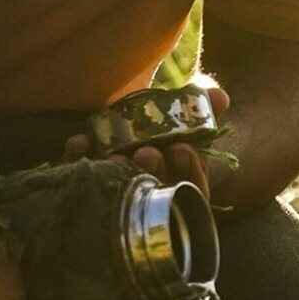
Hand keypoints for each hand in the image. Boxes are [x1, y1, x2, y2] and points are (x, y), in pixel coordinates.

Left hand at [63, 85, 230, 200]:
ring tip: (113, 158)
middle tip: (144, 153)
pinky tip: (79, 143)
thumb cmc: (159, 137)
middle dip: (152, 172)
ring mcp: (119, 204)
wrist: (117, 142)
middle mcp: (155, 201)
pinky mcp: (85, 200)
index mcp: (184, 186)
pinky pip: (80, 188)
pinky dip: (78, 163)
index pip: (192, 185)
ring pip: (122, 198)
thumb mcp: (183, 124)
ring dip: (119, 176)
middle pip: (157, 195)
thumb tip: (220, 96)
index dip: (188, 168)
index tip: (181, 148)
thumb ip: (202, 111)